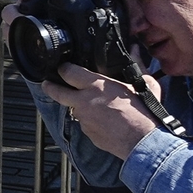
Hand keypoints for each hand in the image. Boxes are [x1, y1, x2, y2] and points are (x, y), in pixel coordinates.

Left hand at [47, 64, 162, 158]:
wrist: (143, 142)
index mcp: (96, 85)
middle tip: (47, 83)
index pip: (69, 72)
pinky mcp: (88, 134)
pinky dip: (92, 121)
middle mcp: (85, 101)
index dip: (64, 68)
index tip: (63, 67)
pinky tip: (105, 121)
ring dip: (80, 106)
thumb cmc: (144, 113)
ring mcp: (84, 119)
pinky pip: (86, 124)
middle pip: (57, 92)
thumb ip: (138, 65)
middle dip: (50, 86)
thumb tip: (136, 50)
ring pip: (75, 109)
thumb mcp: (145, 84)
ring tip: (96, 106)